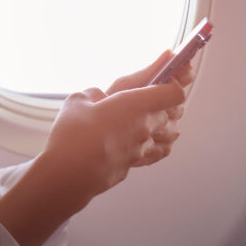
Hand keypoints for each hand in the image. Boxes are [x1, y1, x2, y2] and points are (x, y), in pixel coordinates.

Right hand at [40, 51, 187, 202]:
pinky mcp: (136, 163)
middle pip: (174, 110)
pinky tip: (154, 140)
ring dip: (168, 121)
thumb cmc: (74, 136)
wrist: (70, 173)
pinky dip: (161, 142)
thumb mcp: (78, 100)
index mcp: (135, 104)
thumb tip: (99, 97)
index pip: (174, 91)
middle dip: (169, 99)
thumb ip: (95, 94)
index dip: (174, 80)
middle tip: (160, 91)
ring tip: (159, 115)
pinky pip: (159, 150)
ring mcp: (144, 147)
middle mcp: (146, 126)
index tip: (168, 73)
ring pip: (171, 132)